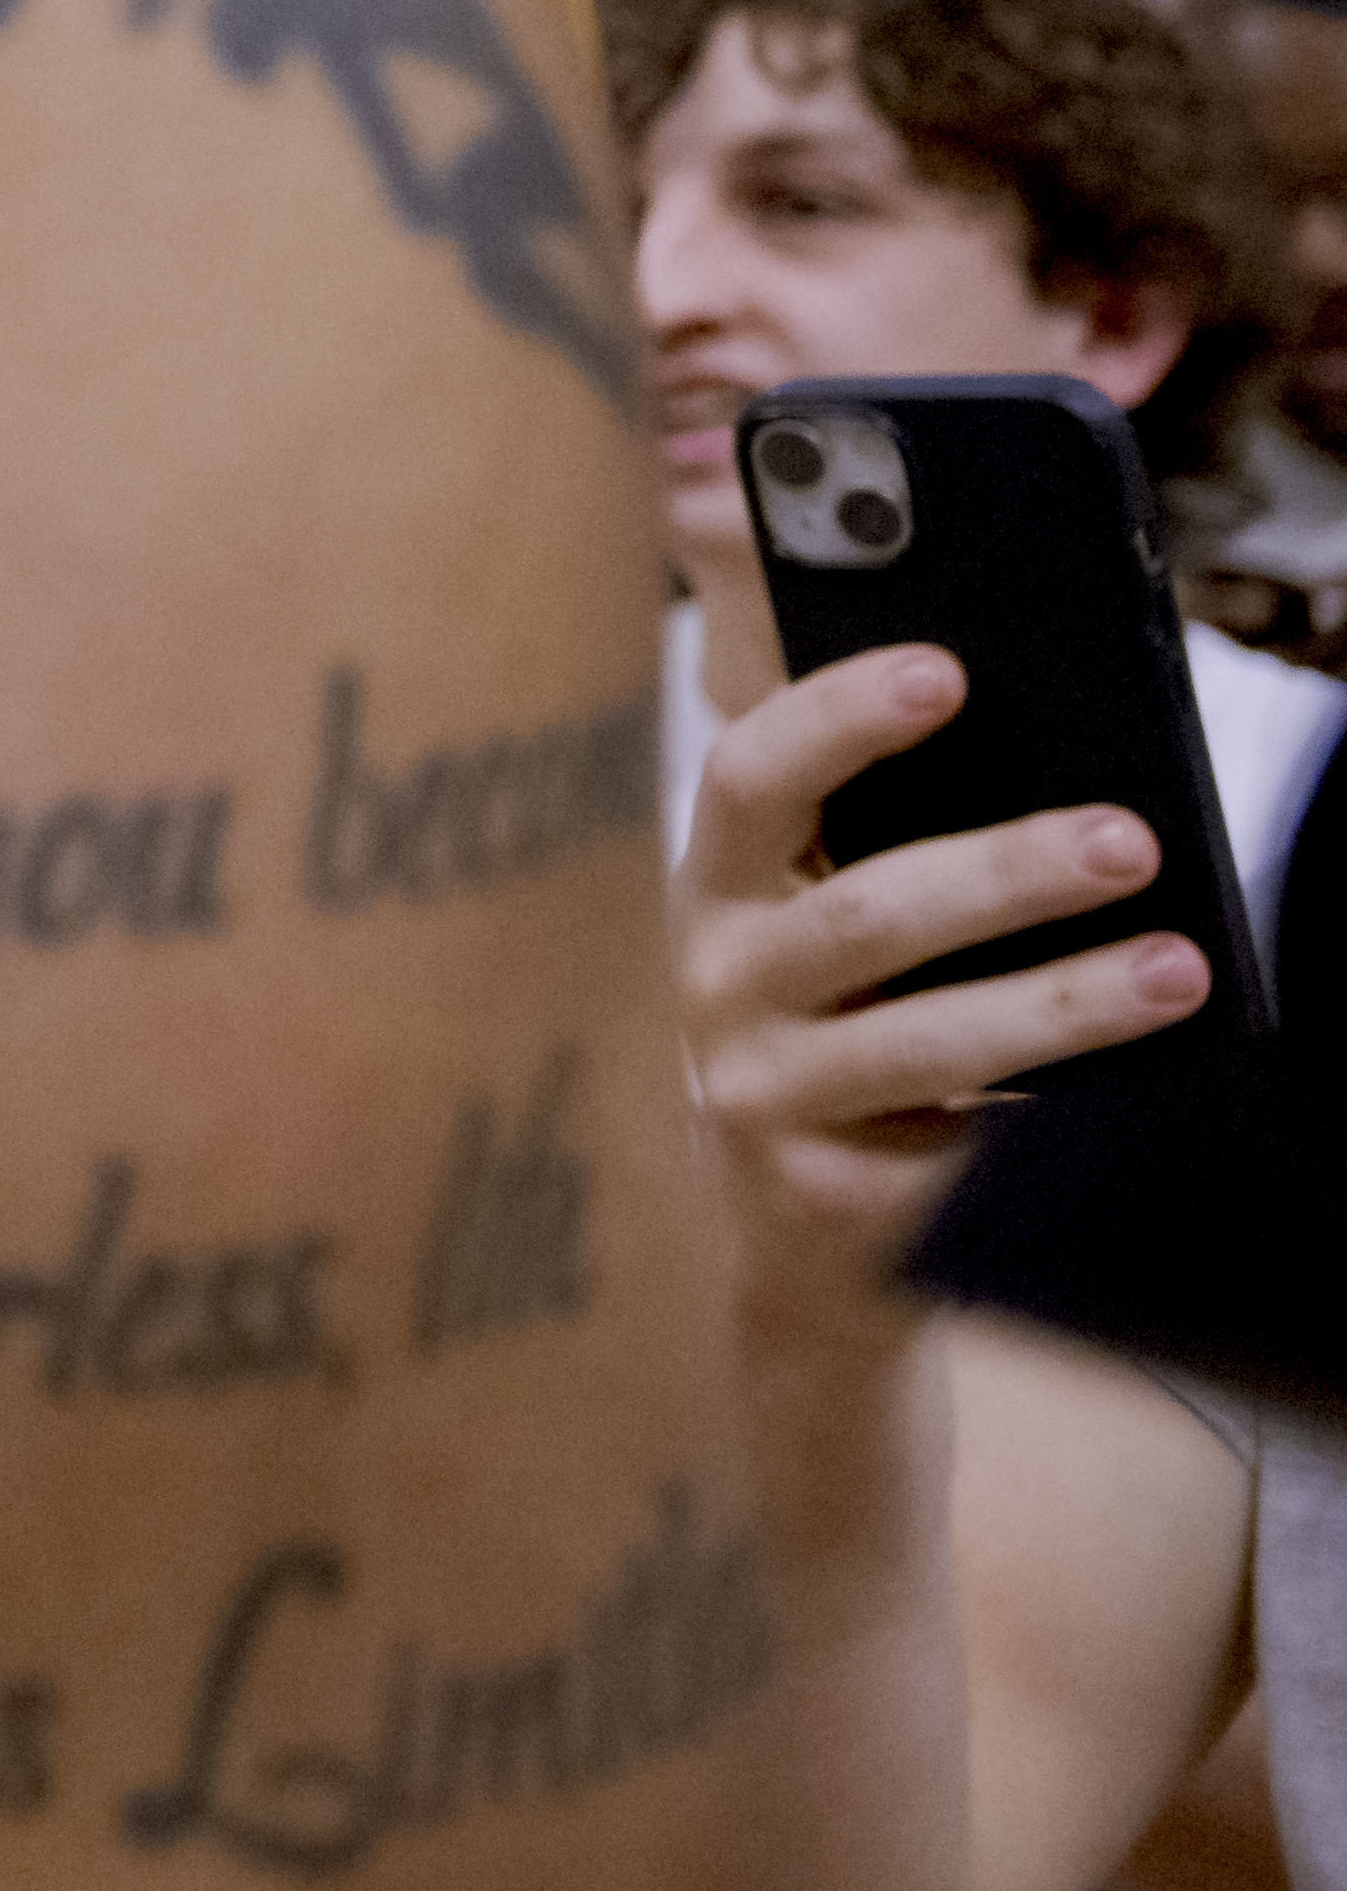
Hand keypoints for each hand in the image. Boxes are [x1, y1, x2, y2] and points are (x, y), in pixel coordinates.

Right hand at [681, 640, 1205, 1314]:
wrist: (798, 1218)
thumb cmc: (849, 1024)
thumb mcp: (834, 923)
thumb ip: (885, 846)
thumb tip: (1058, 776)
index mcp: (718, 884)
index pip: (748, 776)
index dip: (836, 719)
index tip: (946, 672)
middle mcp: (714, 982)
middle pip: (861, 912)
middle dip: (1005, 871)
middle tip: (1129, 841)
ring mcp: (755, 1091)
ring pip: (922, 1037)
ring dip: (1062, 999)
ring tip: (1177, 970)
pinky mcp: (817, 1190)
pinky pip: (955, 1146)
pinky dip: (1053, 1111)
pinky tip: (1134, 1088)